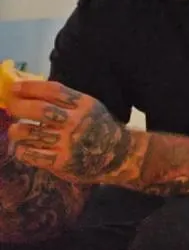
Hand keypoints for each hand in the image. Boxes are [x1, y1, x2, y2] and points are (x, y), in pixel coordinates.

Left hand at [6, 81, 131, 184]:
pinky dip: (21, 149)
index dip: (30, 87)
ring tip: (16, 129)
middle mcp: (76, 122)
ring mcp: (68, 143)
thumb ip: (65, 101)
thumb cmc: (97, 127)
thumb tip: (29, 91)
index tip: (14, 87)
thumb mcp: (89, 107)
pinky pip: (30, 154)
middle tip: (9, 105)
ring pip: (30, 132)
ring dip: (16, 130)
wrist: (117, 155)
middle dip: (18, 105)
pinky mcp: (61, 162)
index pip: (53, 90)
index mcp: (84, 105)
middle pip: (40, 110)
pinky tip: (24, 146)